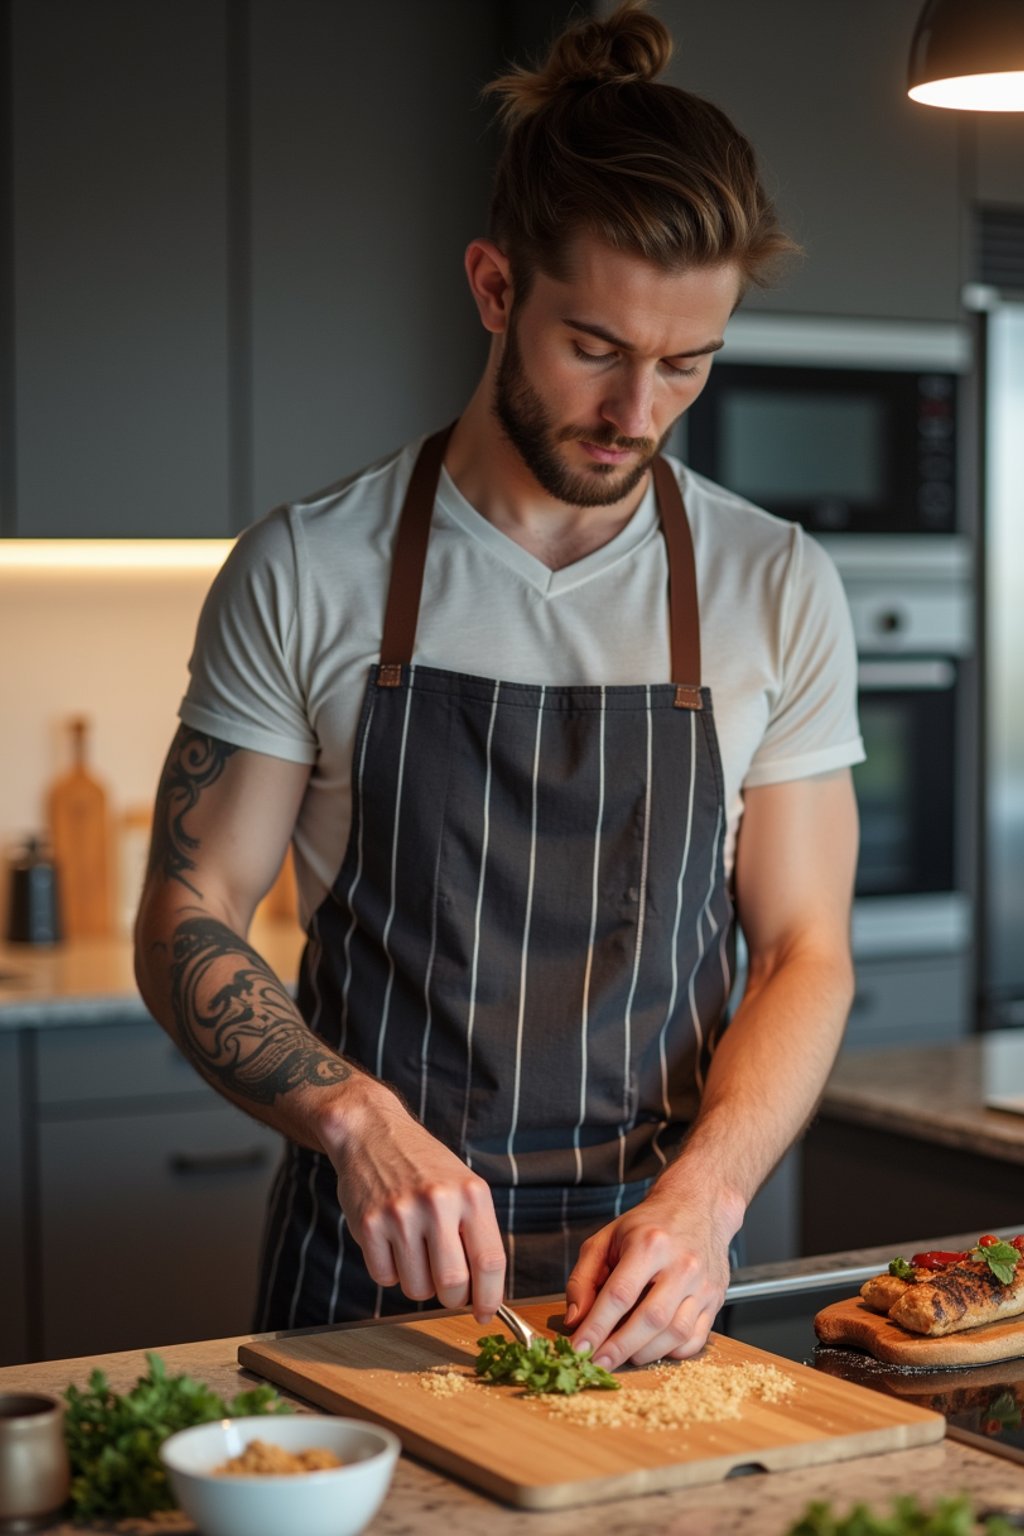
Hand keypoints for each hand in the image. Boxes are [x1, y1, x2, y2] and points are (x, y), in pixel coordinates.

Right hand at [329, 1086, 505, 1322]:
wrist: (373, 1134)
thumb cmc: (424, 1166)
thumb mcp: (464, 1186)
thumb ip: (477, 1234)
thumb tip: (484, 1293)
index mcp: (471, 1194)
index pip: (490, 1262)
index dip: (491, 1297)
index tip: (486, 1313)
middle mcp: (438, 1203)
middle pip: (453, 1284)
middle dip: (452, 1298)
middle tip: (448, 1287)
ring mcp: (401, 1214)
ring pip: (417, 1288)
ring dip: (419, 1282)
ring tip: (415, 1249)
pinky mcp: (370, 1224)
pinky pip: (385, 1278)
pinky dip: (390, 1271)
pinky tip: (392, 1243)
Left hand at [564, 1186, 734, 1368]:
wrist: (697, 1207)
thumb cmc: (648, 1225)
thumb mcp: (606, 1238)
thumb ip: (584, 1278)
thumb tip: (576, 1319)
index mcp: (650, 1243)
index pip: (620, 1294)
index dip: (597, 1326)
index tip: (580, 1349)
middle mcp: (682, 1264)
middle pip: (650, 1318)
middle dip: (619, 1348)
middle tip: (598, 1364)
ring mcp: (703, 1283)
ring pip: (675, 1333)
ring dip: (644, 1353)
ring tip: (623, 1355)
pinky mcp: (716, 1299)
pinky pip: (695, 1339)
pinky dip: (671, 1352)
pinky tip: (652, 1347)